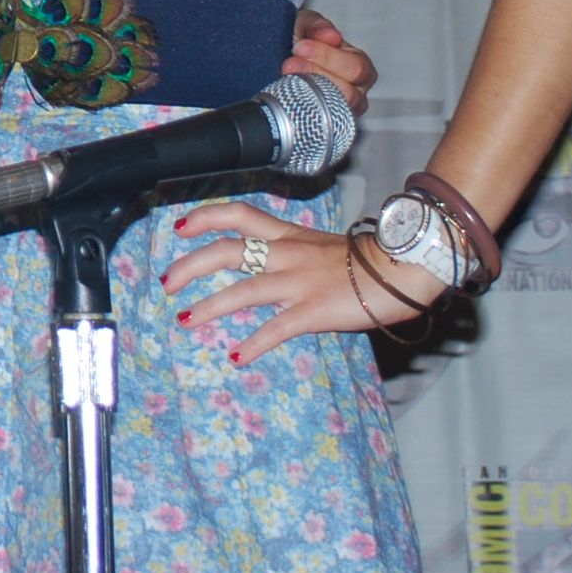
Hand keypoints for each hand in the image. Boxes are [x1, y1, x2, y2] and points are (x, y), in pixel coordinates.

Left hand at [166, 202, 446, 363]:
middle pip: (226, 251)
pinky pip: (275, 328)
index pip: (240, 215)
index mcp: (289, 236)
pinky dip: (253, 344)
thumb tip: (272, 264)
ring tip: (185, 319)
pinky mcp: (313, 311)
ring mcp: (298, 282)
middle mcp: (287, 254)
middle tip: (168, 282)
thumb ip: (295, 253)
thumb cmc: (369, 262)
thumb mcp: (324, 247)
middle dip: (190, 266)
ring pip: (241, 290)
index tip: (180, 227)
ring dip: (209, 306)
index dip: (205, 218)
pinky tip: (237, 357)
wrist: (404, 269)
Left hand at [285, 6, 374, 116]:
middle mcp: (356, 91)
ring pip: (333, 109)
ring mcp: (341, 111)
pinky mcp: (324, 123)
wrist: (279, 58)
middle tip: (290, 63)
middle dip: (315, 75)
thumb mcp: (306, 24)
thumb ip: (318, 26)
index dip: (328, 57)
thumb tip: (331, 36)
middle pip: (347, 93)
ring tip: (287, 77)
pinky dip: (301, 108)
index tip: (301, 47)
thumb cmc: (301, 41)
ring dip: (307, 92)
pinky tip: (286, 95)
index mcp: (359, 66)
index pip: (356, 68)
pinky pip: (317, 122)